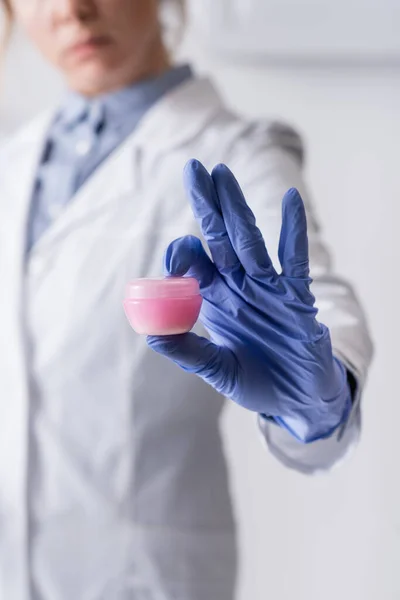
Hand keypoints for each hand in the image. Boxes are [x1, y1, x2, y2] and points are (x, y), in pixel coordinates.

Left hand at [147, 160, 350, 442]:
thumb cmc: (255, 381)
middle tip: (193, 169)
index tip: (178, 256)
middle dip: (206, 205)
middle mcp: (239, 285)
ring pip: (250, 241)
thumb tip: (150, 331)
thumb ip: (187, 349)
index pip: (194, 264)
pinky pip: (294, 260)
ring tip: (223, 174)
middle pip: (219, 238)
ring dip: (237, 209)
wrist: (297, 399)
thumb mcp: (217, 369)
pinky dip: (293, 231)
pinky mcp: (297, 297)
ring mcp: (268, 288)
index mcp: (215, 299)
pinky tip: (290, 199)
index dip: (182, 254)